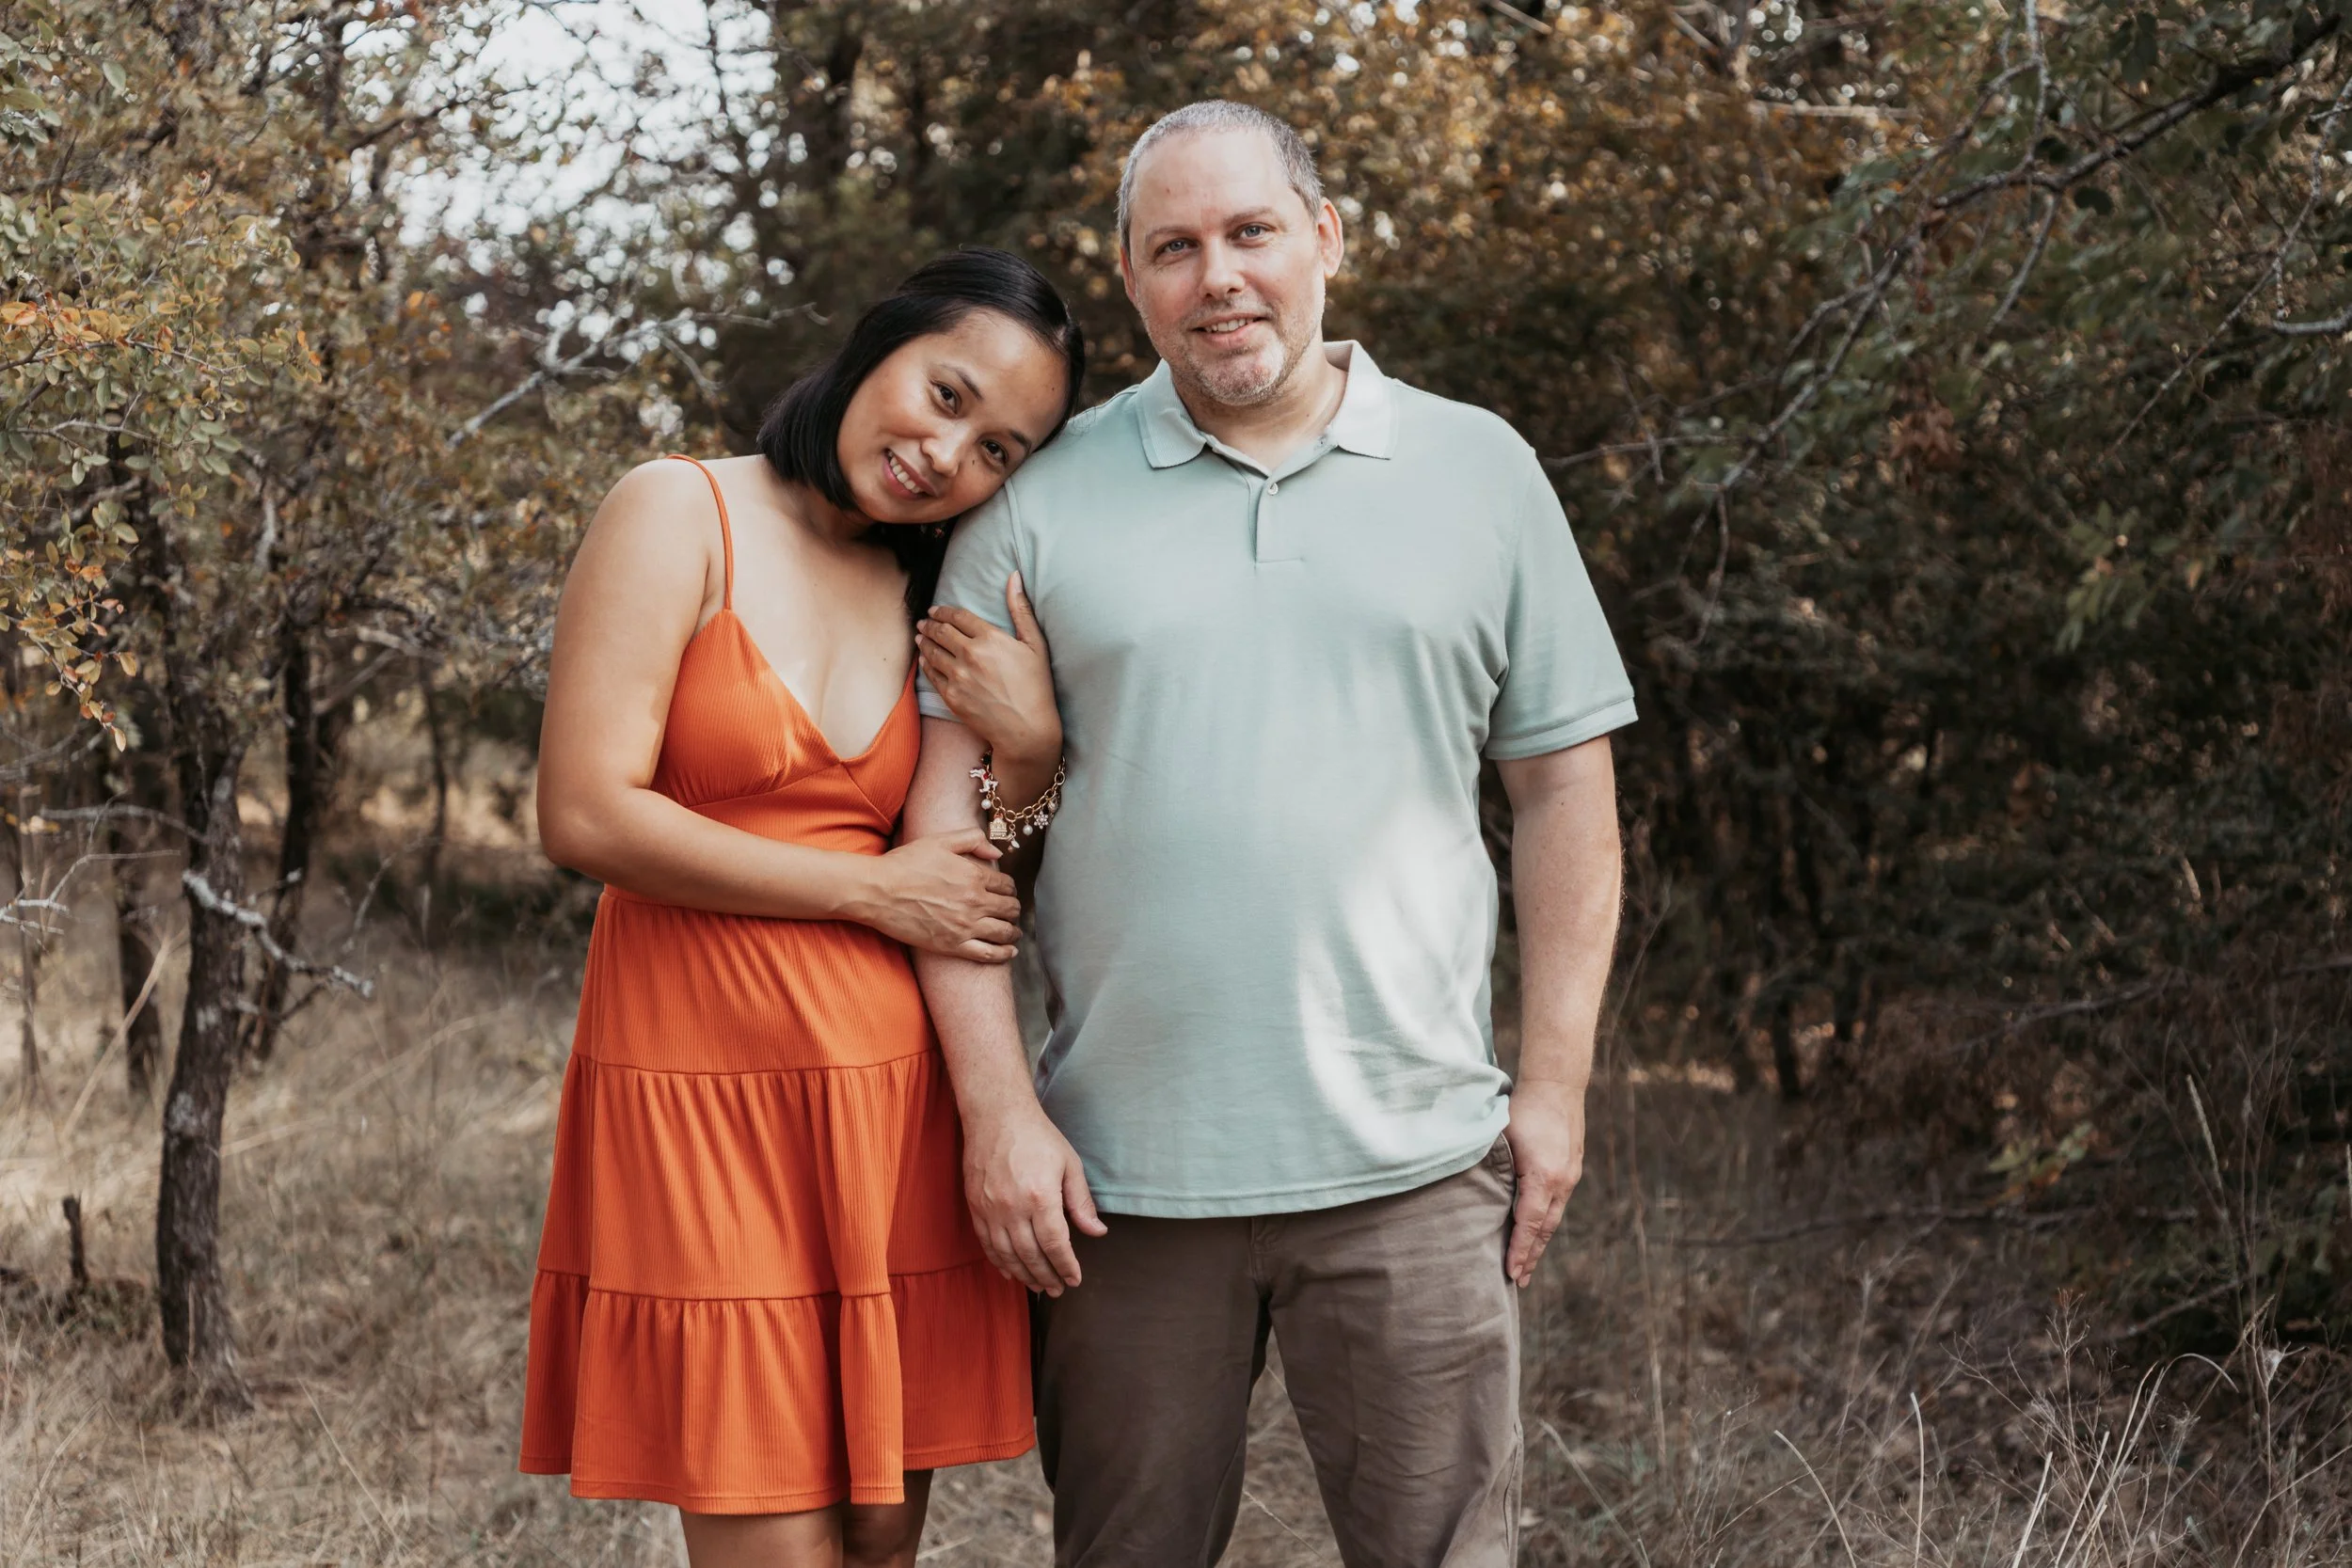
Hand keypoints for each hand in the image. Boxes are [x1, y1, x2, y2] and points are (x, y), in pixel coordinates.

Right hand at [859, 829, 1021, 961]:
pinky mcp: (952, 946)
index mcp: (974, 875)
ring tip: (1014, 932)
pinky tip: (1009, 952)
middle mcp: (975, 902)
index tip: (1007, 892)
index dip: (1010, 889)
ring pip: (1004, 932)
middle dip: (1014, 909)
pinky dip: (1004, 954)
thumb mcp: (939, 841)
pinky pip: (988, 954)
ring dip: (1013, 931)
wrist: (877, 891)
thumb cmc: (904, 864)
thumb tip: (997, 852)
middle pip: (1010, 909)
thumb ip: (972, 839)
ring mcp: (965, 926)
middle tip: (1011, 911)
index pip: (1007, 885)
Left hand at [918, 574, 1061, 768]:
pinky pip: (931, 674)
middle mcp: (970, 655)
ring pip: (932, 651)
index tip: (935, 610)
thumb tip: (1014, 576)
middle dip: (929, 624)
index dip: (943, 611)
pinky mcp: (951, 696)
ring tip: (920, 636)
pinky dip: (926, 663)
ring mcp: (958, 676)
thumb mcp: (1035, 644)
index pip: (958, 617)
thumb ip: (1021, 609)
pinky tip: (925, 659)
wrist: (1027, 729)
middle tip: (923, 622)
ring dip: (924, 641)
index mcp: (990, 638)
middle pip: (940, 631)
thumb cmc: (1036, 686)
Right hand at [962, 1104, 1107, 1294]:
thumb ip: (1081, 1202)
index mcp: (1041, 1197)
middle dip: (1047, 1277)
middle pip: (1031, 1255)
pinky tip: (1010, 1272)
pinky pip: (986, 1243)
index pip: (1055, 1245)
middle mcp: (1013, 1207)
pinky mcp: (975, 1206)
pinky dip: (999, 1262)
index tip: (1075, 1279)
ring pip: (1007, 1254)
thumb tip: (1097, 1233)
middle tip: (1058, 1290)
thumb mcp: (1069, 1164)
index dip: (1066, 1266)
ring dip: (1024, 1275)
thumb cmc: (1038, 1137)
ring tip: (1038, 1287)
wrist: (996, 1115)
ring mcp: (991, 1209)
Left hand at [1503, 1076, 1586, 1287]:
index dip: (1519, 1251)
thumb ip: (1493, 1167)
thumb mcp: (1503, 1138)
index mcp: (1543, 1176)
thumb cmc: (1523, 1107)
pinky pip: (1557, 1205)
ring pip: (1553, 1219)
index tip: (1510, 1274)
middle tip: (1517, 1282)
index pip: (1529, 1224)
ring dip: (1539, 1243)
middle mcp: (1562, 1182)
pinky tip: (1536, 1232)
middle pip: (1545, 1230)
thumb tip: (1473, 1194)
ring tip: (1526, 1265)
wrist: (1558, 1084)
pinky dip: (1545, 1223)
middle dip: (1530, 1256)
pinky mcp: (1571, 1170)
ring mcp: (1570, 1177)